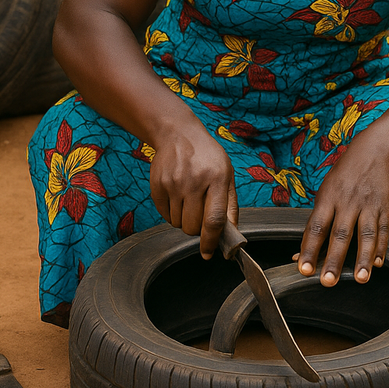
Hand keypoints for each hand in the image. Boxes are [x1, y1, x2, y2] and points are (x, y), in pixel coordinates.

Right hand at [148, 124, 237, 258]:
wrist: (178, 134)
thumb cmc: (208, 157)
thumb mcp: (227, 175)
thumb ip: (230, 205)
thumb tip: (231, 234)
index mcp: (217, 179)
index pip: (214, 219)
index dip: (211, 241)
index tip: (209, 253)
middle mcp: (194, 182)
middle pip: (193, 227)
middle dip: (198, 230)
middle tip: (201, 216)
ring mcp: (173, 184)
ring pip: (178, 224)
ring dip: (185, 220)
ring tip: (190, 200)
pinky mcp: (157, 186)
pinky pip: (164, 216)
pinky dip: (172, 214)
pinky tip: (177, 196)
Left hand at [297, 138, 388, 286]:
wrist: (374, 152)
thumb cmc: (344, 177)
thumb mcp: (326, 192)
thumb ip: (317, 223)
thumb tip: (300, 255)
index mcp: (328, 198)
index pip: (316, 227)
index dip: (309, 249)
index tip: (304, 269)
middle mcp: (347, 202)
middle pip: (340, 234)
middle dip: (333, 259)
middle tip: (328, 282)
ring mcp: (368, 205)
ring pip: (365, 234)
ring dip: (362, 258)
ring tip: (359, 279)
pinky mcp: (385, 207)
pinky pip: (383, 230)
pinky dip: (381, 248)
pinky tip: (378, 263)